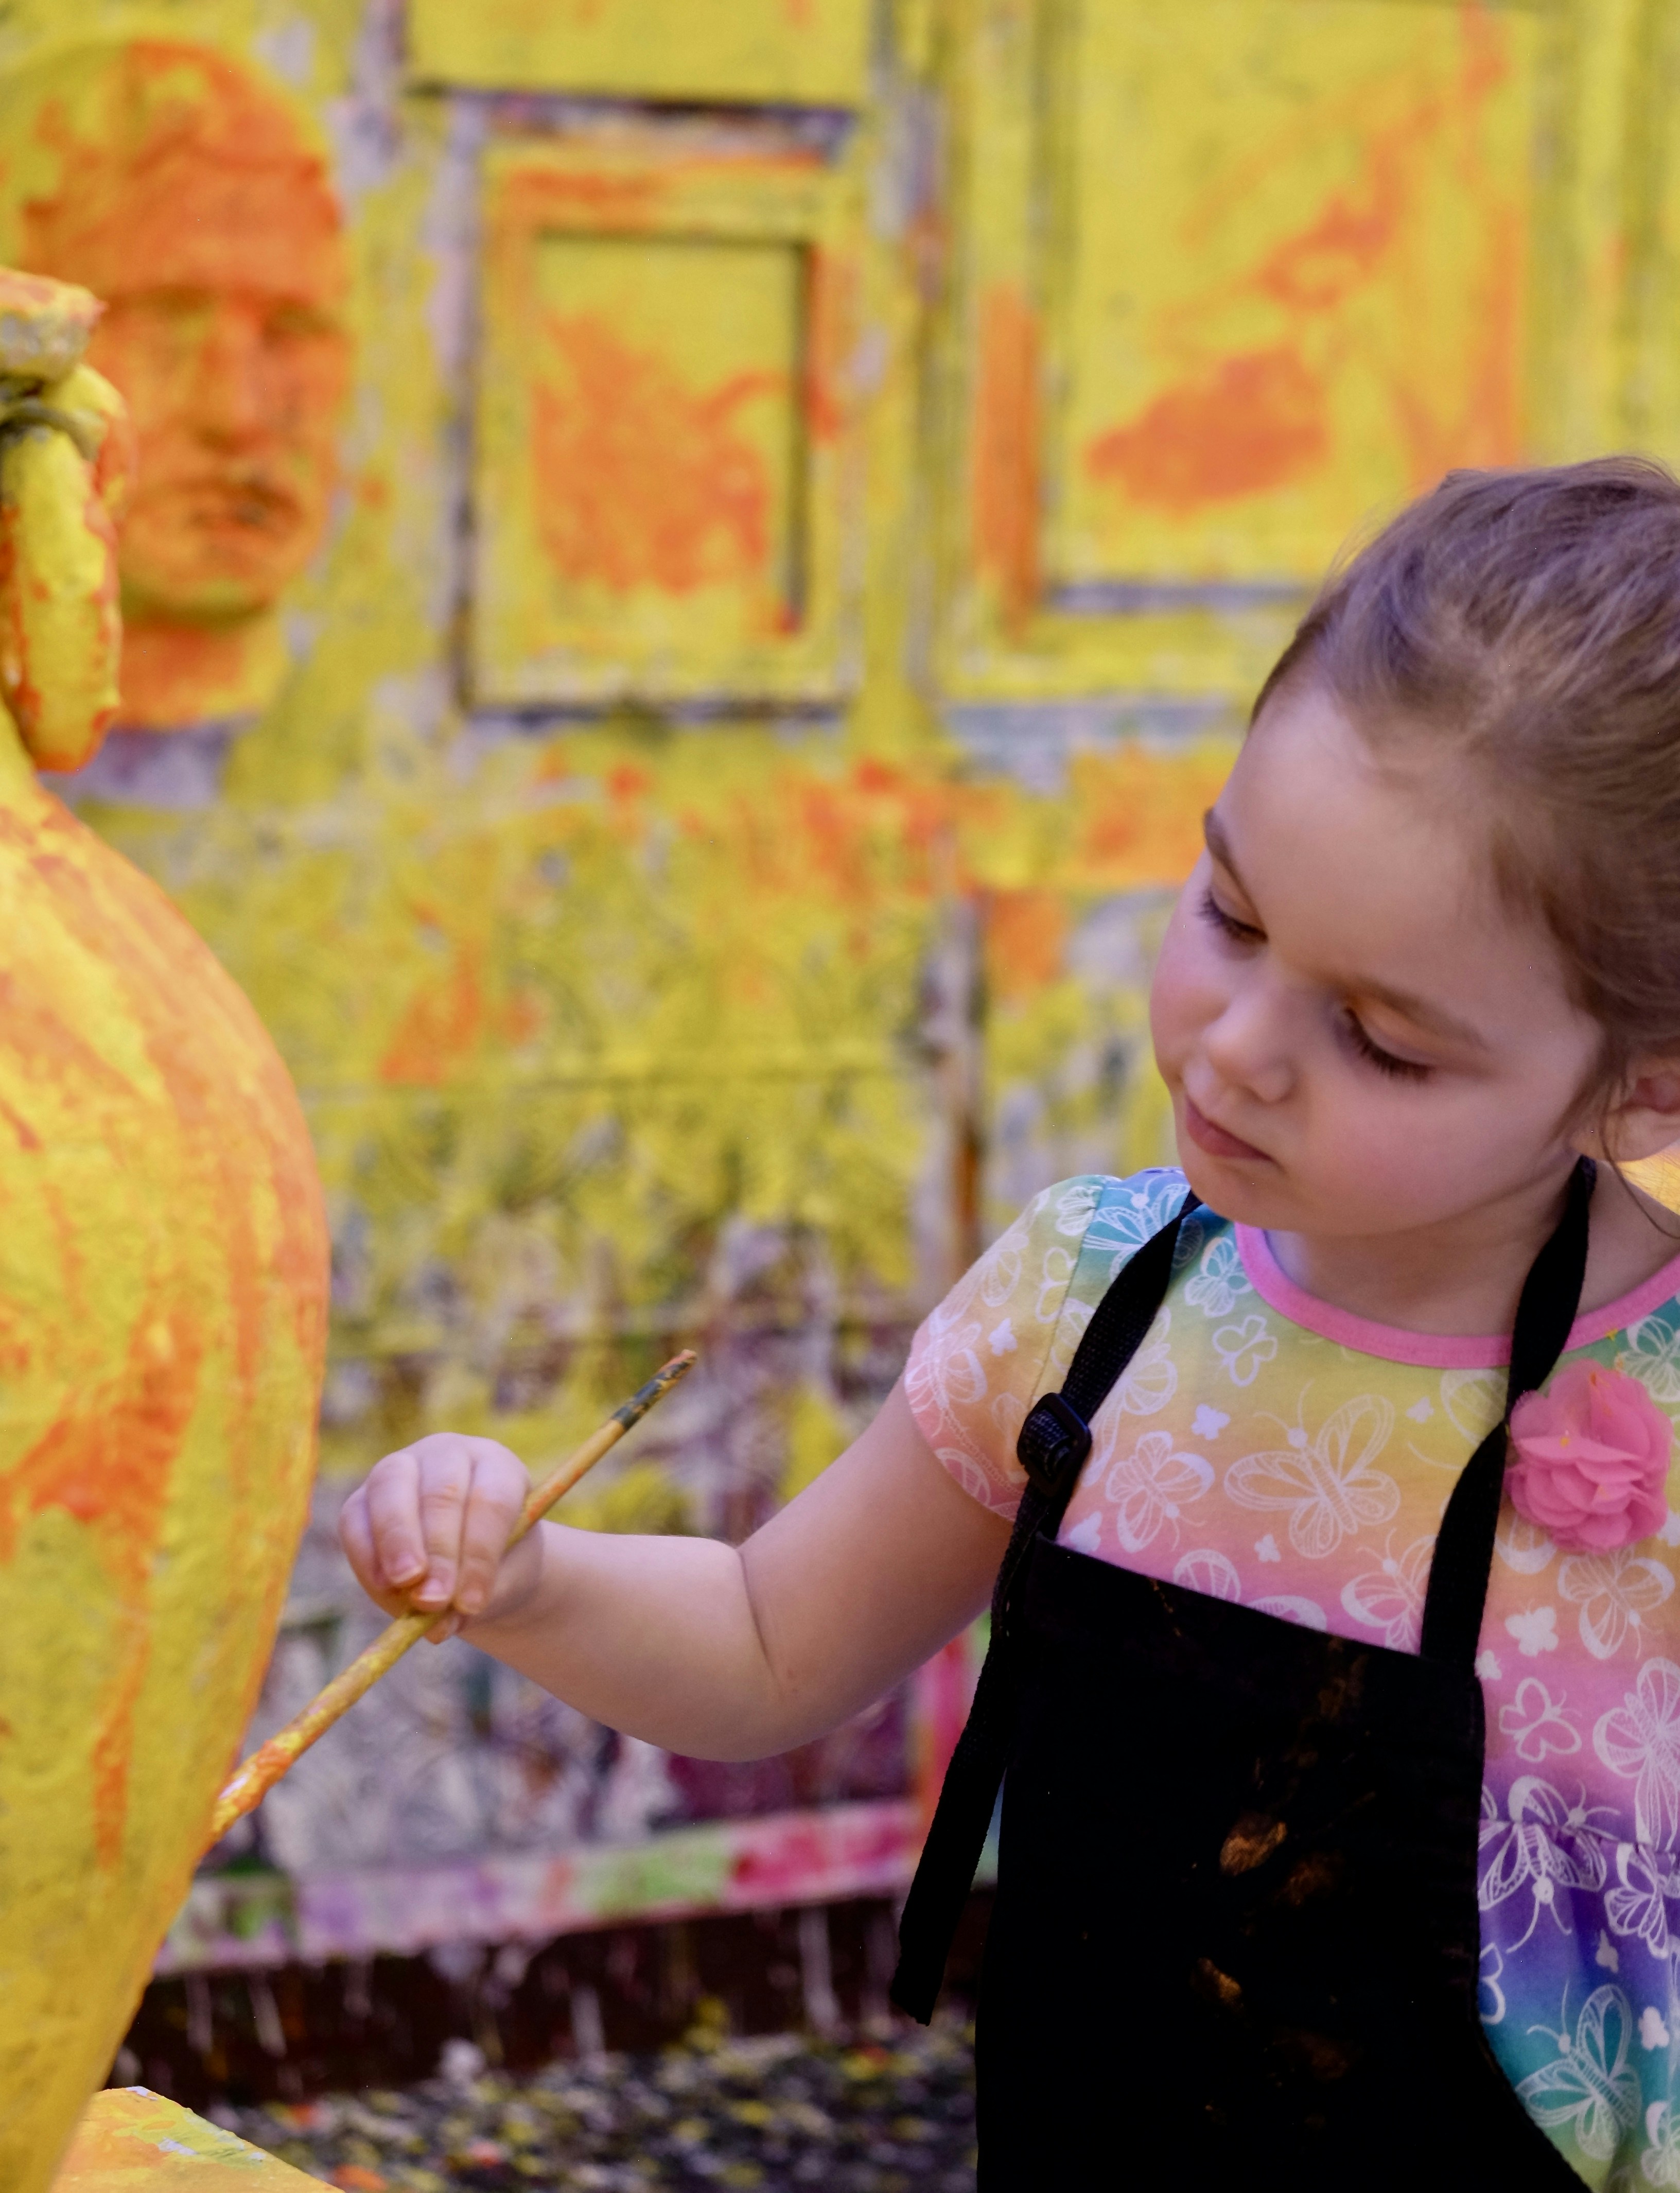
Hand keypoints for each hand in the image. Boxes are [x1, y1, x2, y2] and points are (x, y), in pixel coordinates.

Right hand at [338, 1434, 539, 1641]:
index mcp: (497, 1466)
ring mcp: (402, 1468)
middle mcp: (449, 1455)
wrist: (470, 1563)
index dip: (481, 1552)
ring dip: (398, 1543)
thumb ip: (479, 1595)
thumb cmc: (497, 1567)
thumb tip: (436, 1623)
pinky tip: (383, 1589)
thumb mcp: (502, 1582)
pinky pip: (355, 1519)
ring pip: (393, 1490)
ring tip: (406, 1589)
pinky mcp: (363, 1497)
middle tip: (434, 1599)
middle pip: (441, 1491)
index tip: (472, 1602)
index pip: (491, 1500)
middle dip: (438, 1550)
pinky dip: (367, 1557)